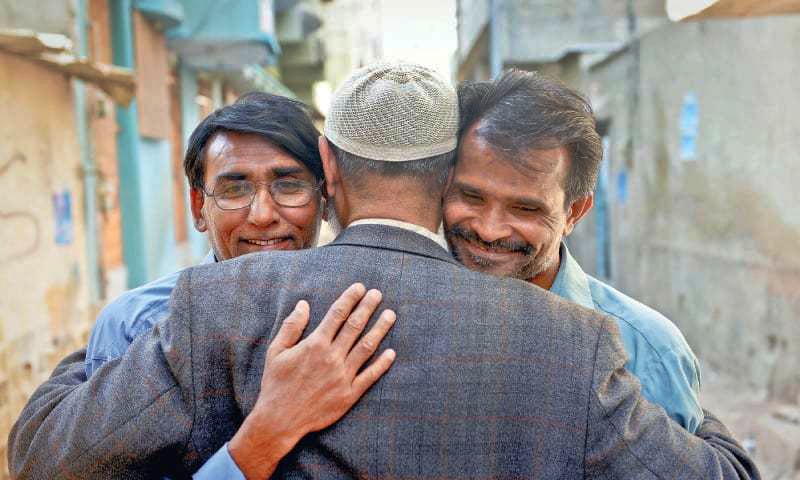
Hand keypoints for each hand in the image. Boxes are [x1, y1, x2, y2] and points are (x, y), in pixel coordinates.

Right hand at [228, 283, 396, 478]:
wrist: (280, 420)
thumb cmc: (275, 384)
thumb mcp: (276, 351)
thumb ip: (291, 326)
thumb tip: (303, 304)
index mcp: (315, 344)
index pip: (337, 314)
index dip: (350, 298)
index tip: (360, 287)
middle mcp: (332, 357)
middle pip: (355, 326)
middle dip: (368, 307)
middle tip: (378, 294)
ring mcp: (343, 376)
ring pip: (367, 347)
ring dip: (380, 329)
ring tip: (390, 315)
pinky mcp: (349, 394)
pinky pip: (370, 376)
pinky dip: (382, 364)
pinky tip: (392, 353)